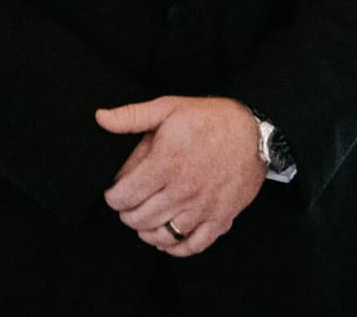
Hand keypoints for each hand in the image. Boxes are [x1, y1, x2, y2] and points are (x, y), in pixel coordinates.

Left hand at [97, 95, 266, 256]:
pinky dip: (175, 247)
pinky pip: (191, 246)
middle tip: (130, 205)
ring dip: (147, 231)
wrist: (255, 132)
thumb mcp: (169, 108)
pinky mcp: (220, 219)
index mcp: (167, 162)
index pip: (124, 196)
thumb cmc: (211, 119)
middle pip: (139, 219)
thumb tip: (101, 118)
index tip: (116, 192)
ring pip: (161, 236)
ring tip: (146, 219)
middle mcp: (183, 189)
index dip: (113, 197)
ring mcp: (203, 207)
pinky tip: (169, 236)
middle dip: (127, 214)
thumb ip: (132, 116)